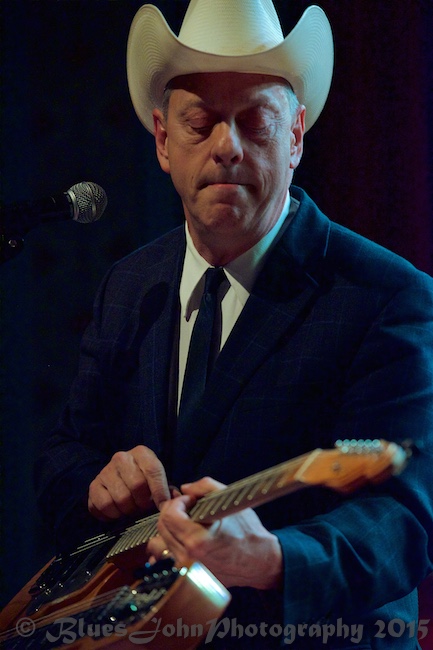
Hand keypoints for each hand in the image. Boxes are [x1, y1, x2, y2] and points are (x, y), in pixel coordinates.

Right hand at [88, 445, 169, 520]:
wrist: (119, 478)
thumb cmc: (144, 480)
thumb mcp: (158, 479)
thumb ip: (169, 490)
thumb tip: (174, 502)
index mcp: (141, 453)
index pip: (153, 470)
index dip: (160, 491)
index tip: (163, 506)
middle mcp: (122, 458)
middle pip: (137, 485)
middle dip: (144, 503)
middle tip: (144, 508)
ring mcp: (106, 471)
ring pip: (121, 498)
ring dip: (129, 510)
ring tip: (132, 510)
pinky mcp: (93, 485)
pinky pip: (104, 506)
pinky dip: (113, 515)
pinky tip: (118, 512)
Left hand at [147, 477, 282, 589]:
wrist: (260, 561)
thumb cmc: (248, 532)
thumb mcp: (229, 501)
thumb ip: (205, 487)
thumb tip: (185, 488)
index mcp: (197, 540)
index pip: (168, 515)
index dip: (177, 502)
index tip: (190, 500)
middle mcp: (188, 558)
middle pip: (161, 528)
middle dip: (172, 511)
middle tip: (188, 507)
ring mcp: (186, 570)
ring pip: (161, 542)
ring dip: (170, 527)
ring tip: (187, 522)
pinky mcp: (187, 576)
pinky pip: (167, 556)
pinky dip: (172, 543)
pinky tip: (186, 537)